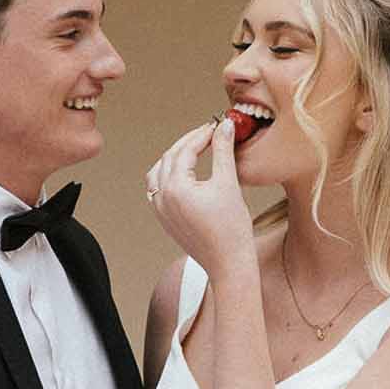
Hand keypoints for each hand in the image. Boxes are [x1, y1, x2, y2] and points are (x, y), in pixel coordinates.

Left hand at [145, 116, 253, 278]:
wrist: (228, 263)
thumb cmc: (232, 228)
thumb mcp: (228, 183)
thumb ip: (224, 150)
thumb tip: (225, 125)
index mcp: (175, 188)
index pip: (186, 150)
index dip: (203, 134)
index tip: (218, 125)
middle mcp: (162, 198)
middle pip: (170, 157)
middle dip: (189, 142)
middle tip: (209, 133)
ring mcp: (160, 210)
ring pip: (159, 172)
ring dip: (175, 157)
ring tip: (195, 148)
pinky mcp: (164, 220)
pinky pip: (157, 189)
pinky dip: (168, 175)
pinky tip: (184, 172)